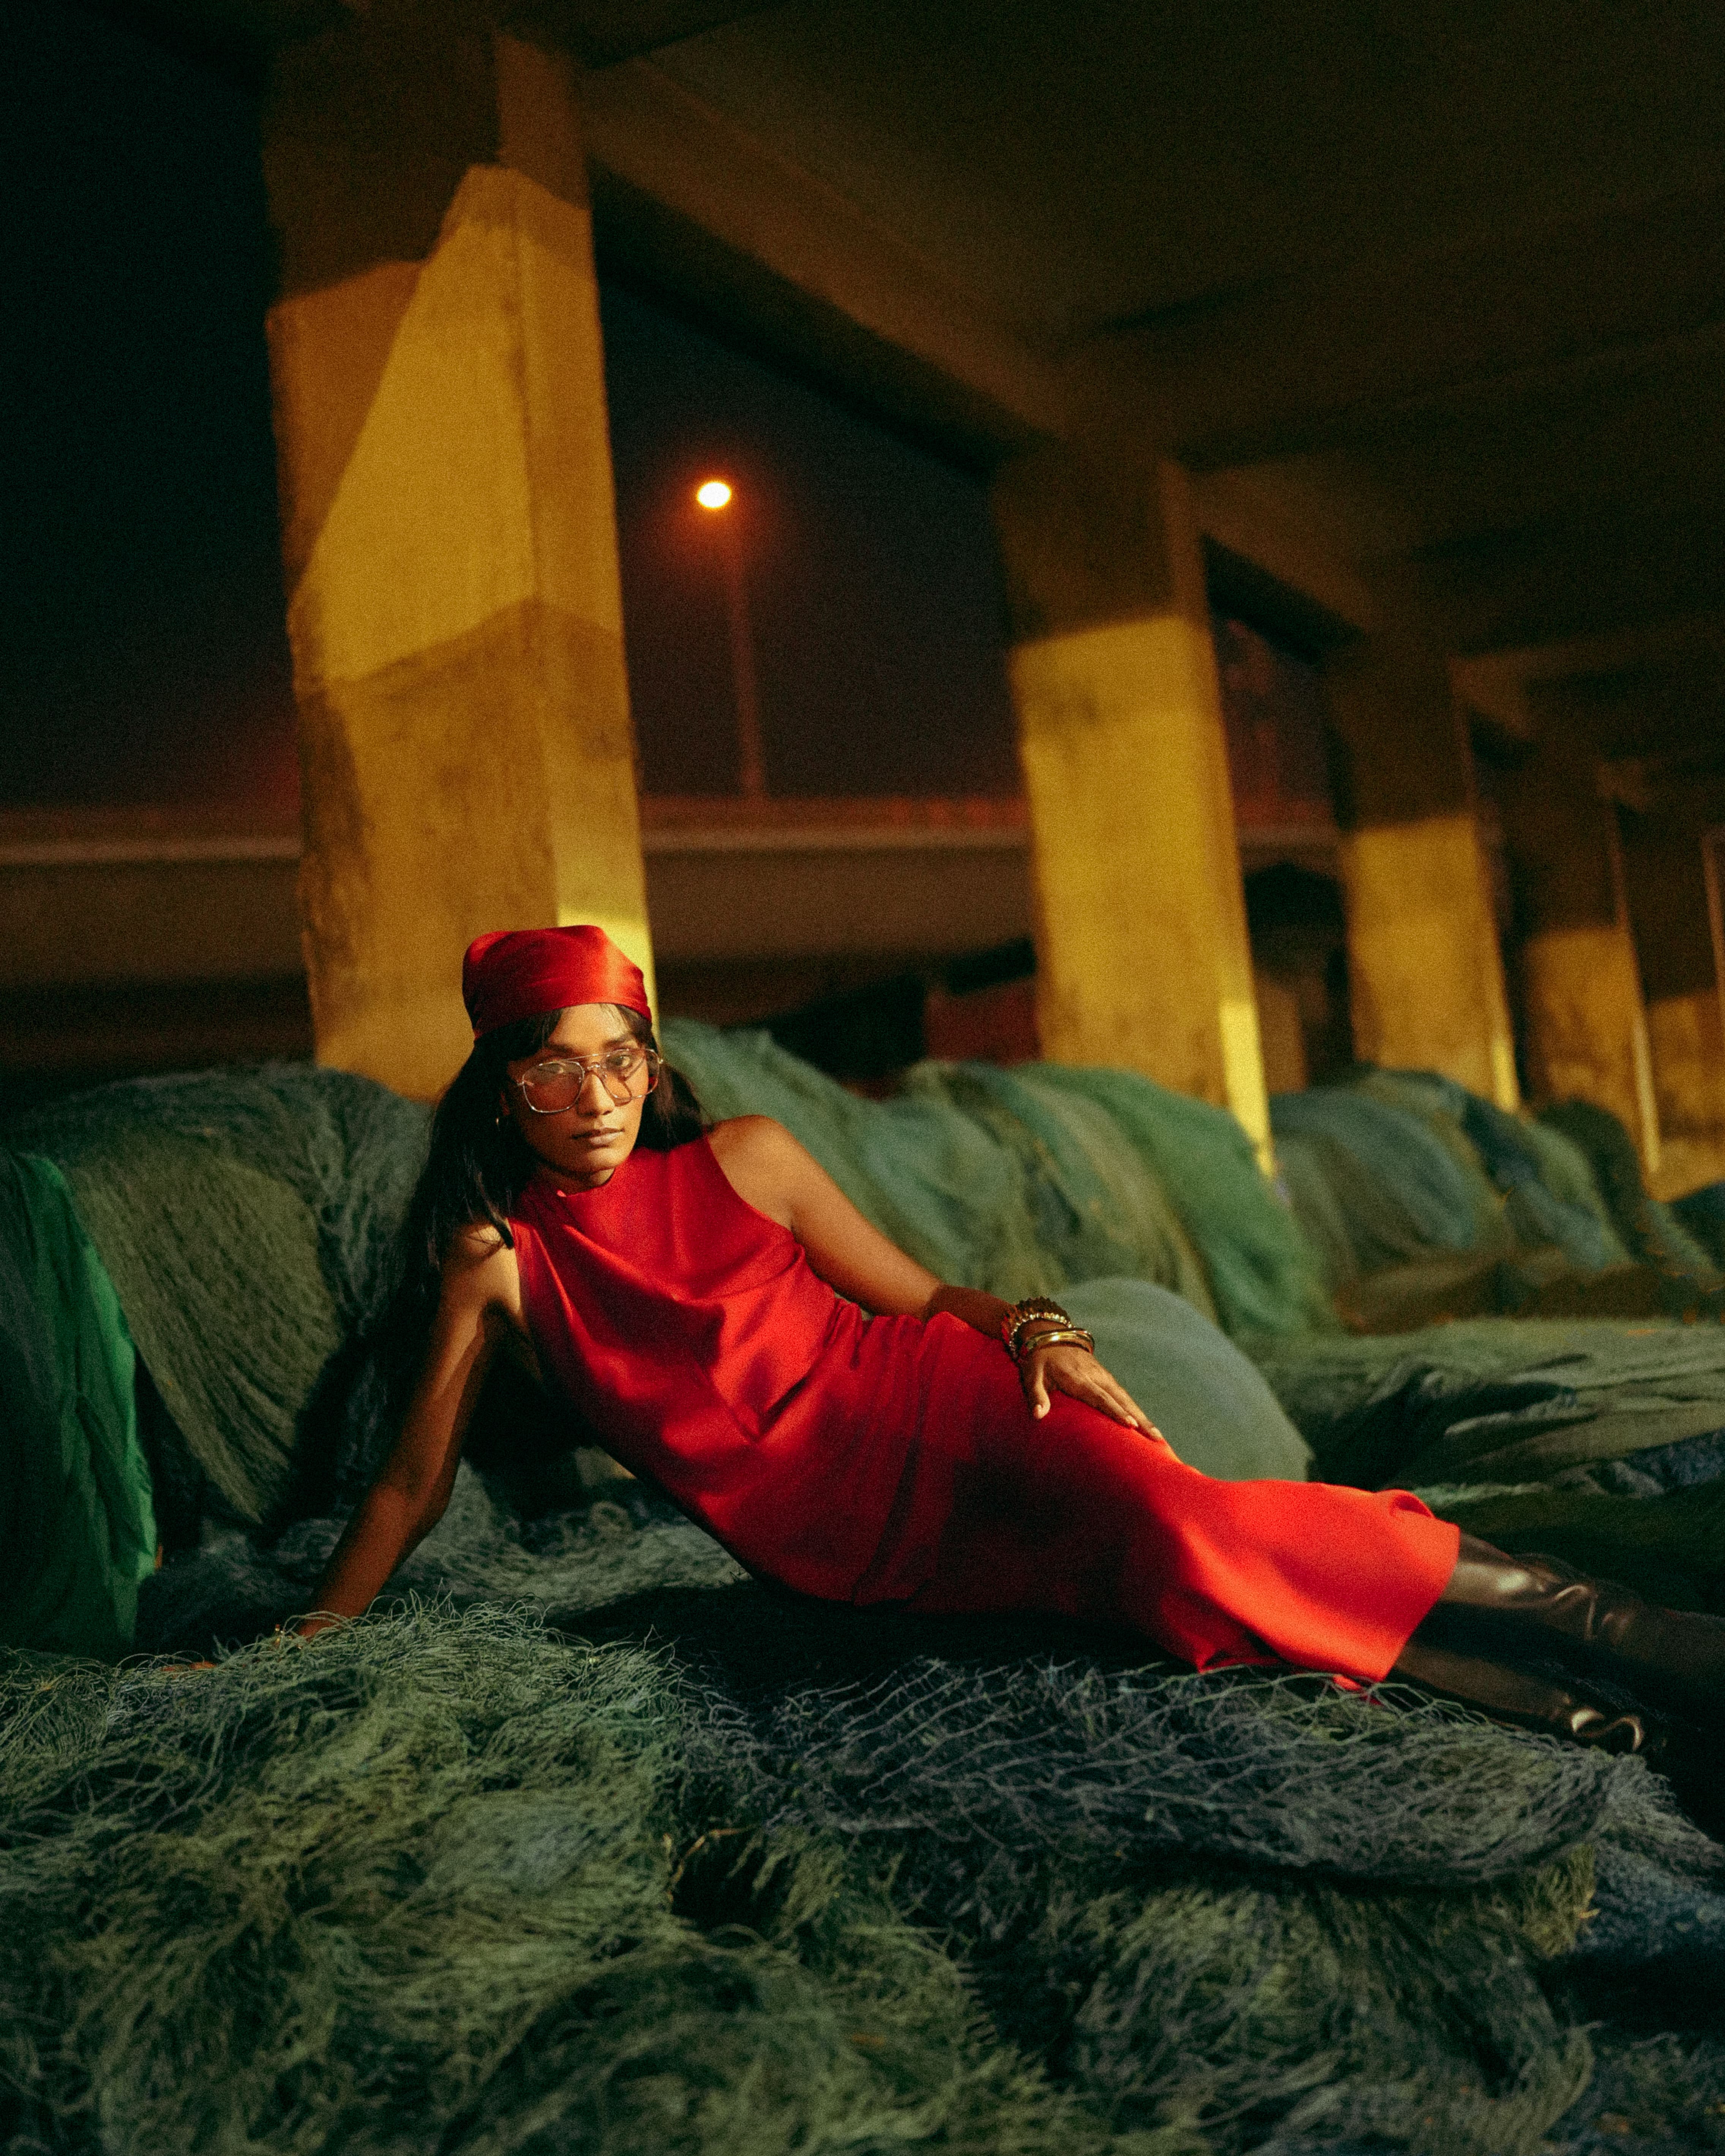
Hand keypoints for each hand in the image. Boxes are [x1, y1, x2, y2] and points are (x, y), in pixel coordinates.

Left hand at [1019, 1342, 1163, 1439]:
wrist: (1050, 1336)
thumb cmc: (1039, 1360)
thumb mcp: (1032, 1375)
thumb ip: (1036, 1395)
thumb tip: (1038, 1415)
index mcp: (1079, 1378)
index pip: (1100, 1397)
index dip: (1115, 1411)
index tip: (1130, 1425)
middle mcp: (1096, 1377)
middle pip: (1121, 1400)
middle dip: (1139, 1419)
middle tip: (1156, 1438)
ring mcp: (1104, 1377)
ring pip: (1127, 1399)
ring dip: (1143, 1417)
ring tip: (1158, 1438)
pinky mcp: (1106, 1378)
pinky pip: (1124, 1396)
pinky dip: (1137, 1410)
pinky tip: (1146, 1426)